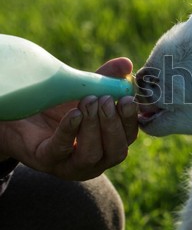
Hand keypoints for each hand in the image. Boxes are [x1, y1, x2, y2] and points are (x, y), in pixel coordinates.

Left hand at [0, 58, 137, 179]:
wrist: (22, 116)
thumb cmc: (60, 107)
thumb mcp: (87, 91)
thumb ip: (107, 79)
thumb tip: (127, 64)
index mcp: (110, 143)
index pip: (129, 137)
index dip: (131, 119)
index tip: (127, 98)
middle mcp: (96, 160)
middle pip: (116, 151)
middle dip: (113, 124)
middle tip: (104, 100)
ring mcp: (72, 165)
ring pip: (91, 155)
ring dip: (93, 127)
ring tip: (89, 102)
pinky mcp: (47, 161)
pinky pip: (60, 150)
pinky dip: (70, 131)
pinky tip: (74, 114)